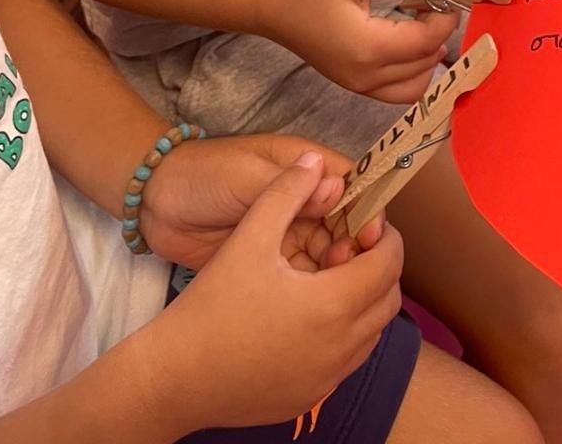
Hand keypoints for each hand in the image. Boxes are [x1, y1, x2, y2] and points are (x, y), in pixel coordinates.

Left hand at [140, 134, 384, 272]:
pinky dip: (314, 288)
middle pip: (344, 224)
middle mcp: (303, 200)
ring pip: (327, 253)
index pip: (350, 185)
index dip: (365, 209)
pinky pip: (303, 275)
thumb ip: (287, 186)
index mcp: (303, 168)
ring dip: (335, 271)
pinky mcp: (271, 260)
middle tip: (344, 270)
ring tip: (331, 290)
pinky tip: (317, 304)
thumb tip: (336, 190)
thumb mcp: (245, 176)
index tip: (371, 238)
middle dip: (351, 247)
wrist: (156, 205)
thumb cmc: (204, 177)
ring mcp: (287, 232)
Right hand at [146, 154, 403, 434]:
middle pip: (388, 300)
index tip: (364, 224)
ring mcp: (327, 379)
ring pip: (371, 334)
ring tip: (328, 279)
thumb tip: (315, 163)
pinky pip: (347, 362)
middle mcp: (341, 348)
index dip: (385, 237)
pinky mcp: (309, 398)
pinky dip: (345, 335)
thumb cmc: (212, 304)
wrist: (172, 378)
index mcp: (333, 304)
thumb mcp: (250, 236)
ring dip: (364, 302)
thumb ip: (286, 191)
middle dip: (378, 268)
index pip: (389, 264)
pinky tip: (309, 317)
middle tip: (346, 249)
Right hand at [263, 0, 457, 101]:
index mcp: (369, 49)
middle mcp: (367, 76)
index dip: (445, 18)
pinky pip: (396, 91)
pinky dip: (412, 72)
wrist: (273, 8)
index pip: (426, 42)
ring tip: (422, 24)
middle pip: (424, 66)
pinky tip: (406, 42)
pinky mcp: (354, 85)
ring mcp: (359, 86)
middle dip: (439, 35)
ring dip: (428, 58)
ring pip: (414, 87)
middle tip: (435, 4)